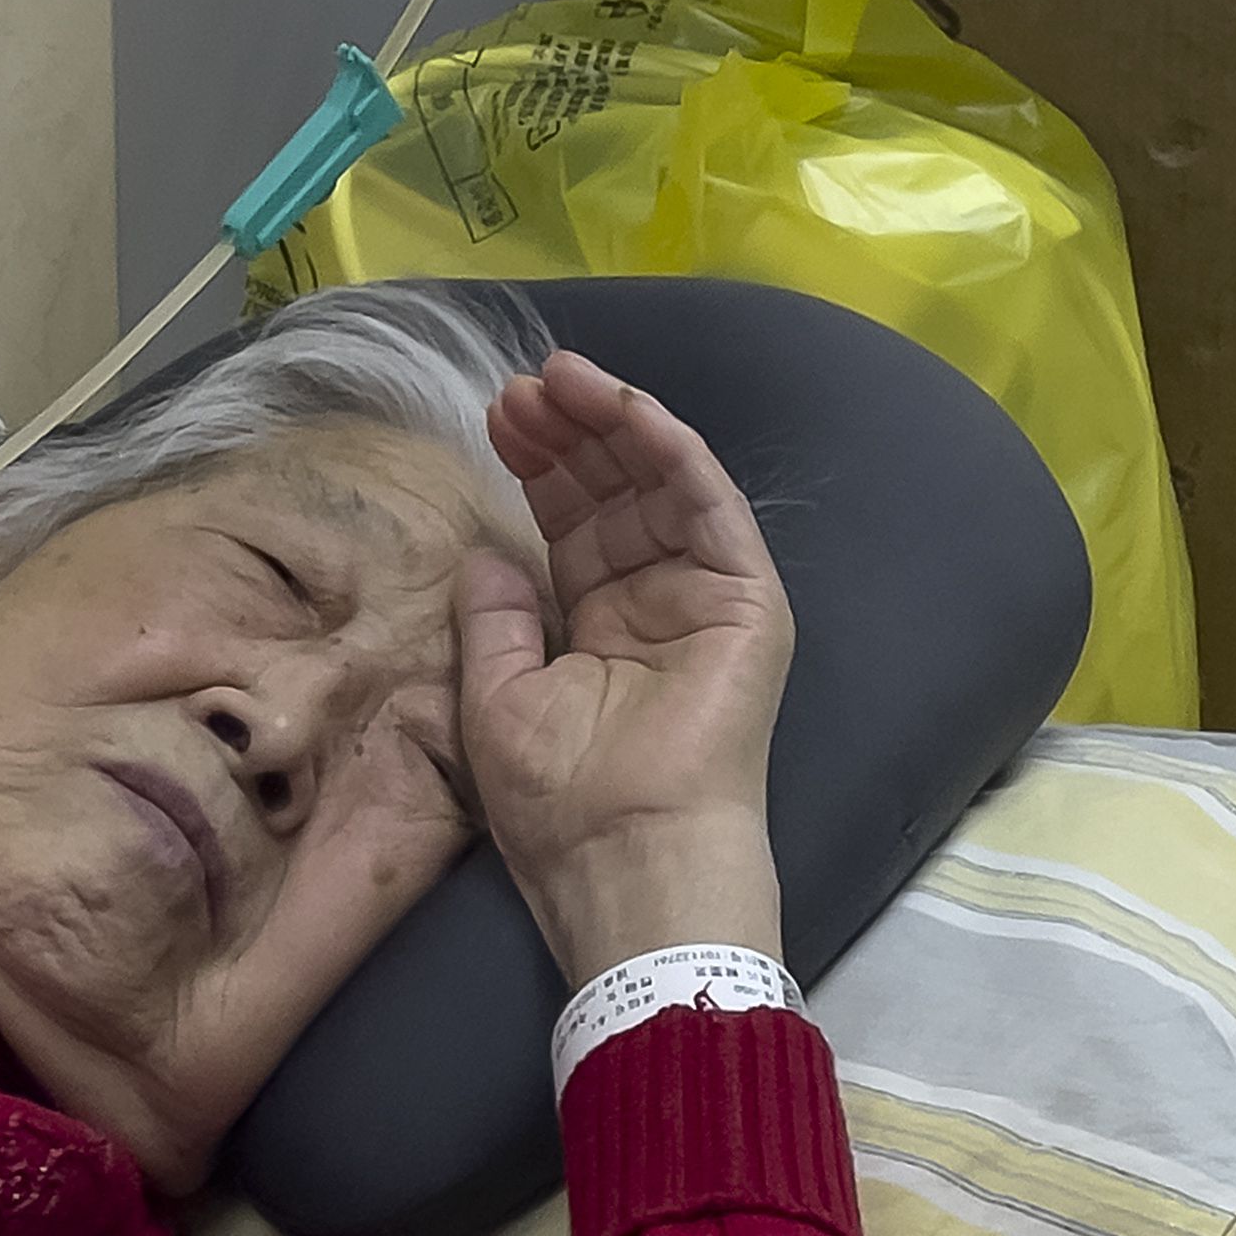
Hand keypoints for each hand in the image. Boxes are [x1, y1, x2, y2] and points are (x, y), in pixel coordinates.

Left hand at [460, 350, 793, 977]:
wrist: (627, 858)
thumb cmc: (562, 802)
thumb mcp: (497, 698)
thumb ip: (495, 619)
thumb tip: (487, 552)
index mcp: (601, 629)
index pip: (571, 525)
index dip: (535, 468)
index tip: (493, 417)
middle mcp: (657, 604)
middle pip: (614, 493)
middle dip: (567, 434)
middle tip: (518, 388)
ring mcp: (708, 598)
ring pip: (661, 485)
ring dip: (612, 423)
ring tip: (555, 378)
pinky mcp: (748, 601)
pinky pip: (709, 506)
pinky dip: (670, 449)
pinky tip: (625, 406)